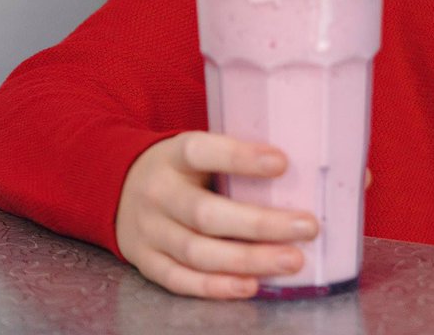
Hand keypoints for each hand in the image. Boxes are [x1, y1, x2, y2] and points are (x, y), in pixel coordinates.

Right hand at [115, 131, 318, 298]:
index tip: (282, 162)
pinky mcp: (145, 262)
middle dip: (260, 224)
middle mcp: (158, 193)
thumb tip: (312, 168)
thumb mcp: (201, 147)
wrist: (121, 186)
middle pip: (207, 214)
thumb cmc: (184, 166)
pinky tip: (251, 285)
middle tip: (308, 226)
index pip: (204, 152)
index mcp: (175, 154)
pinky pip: (180, 280)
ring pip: (198, 252)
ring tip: (291, 260)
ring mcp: (148, 231)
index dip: (241, 158)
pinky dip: (216, 286)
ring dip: (248, 260)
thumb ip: (239, 155)